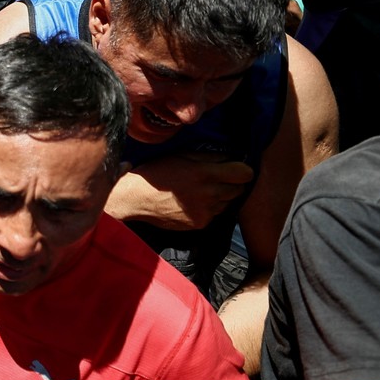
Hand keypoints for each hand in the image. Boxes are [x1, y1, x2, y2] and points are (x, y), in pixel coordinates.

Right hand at [106, 154, 255, 230]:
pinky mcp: (200, 223)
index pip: (244, 173)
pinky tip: (194, 202)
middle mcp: (209, 194)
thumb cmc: (157, 173)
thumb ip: (208, 156)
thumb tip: (231, 157)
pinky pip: (215, 214)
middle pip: (239, 189)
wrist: (135, 199)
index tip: (236, 168)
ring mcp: (205, 211)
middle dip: (233, 182)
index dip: (243, 169)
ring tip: (204, 190)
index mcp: (205, 173)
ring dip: (221, 196)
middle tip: (218, 178)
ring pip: (228, 202)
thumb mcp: (181, 156)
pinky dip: (210, 208)